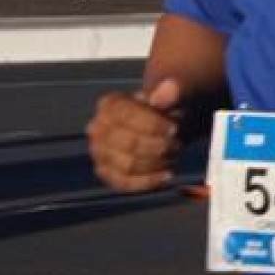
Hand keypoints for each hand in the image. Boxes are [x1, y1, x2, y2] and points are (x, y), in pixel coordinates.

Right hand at [89, 77, 189, 192]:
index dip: (153, 125)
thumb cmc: (167, 108)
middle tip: (177, 145)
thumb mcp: (175, 94)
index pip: (126, 117)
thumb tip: (163, 94)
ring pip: (127, 166)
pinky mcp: (106, 173)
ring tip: (173, 156)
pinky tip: (167, 175)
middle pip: (128, 144)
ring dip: (156, 163)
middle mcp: (97, 129)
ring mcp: (99, 153)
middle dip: (158, 147)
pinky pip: (124, 183)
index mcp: (110, 105)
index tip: (174, 129)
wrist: (163, 125)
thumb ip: (173, 91)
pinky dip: (148, 182)